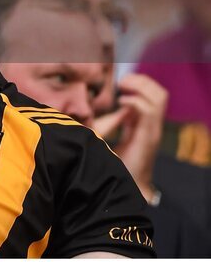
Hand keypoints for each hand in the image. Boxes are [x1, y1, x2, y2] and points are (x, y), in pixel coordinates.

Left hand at [92, 73, 166, 199]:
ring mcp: (152, 129)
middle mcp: (153, 124)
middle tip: (122, 83)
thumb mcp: (115, 136)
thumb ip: (115, 121)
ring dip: (140, 87)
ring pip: (159, 97)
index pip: (153, 94)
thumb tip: (109, 106)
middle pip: (159, 92)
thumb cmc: (119, 163)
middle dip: (141, 81)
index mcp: (146, 123)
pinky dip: (134, 101)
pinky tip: (121, 103)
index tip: (119, 82)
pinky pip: (148, 110)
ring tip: (123, 89)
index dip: (138, 83)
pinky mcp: (148, 136)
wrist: (128, 187)